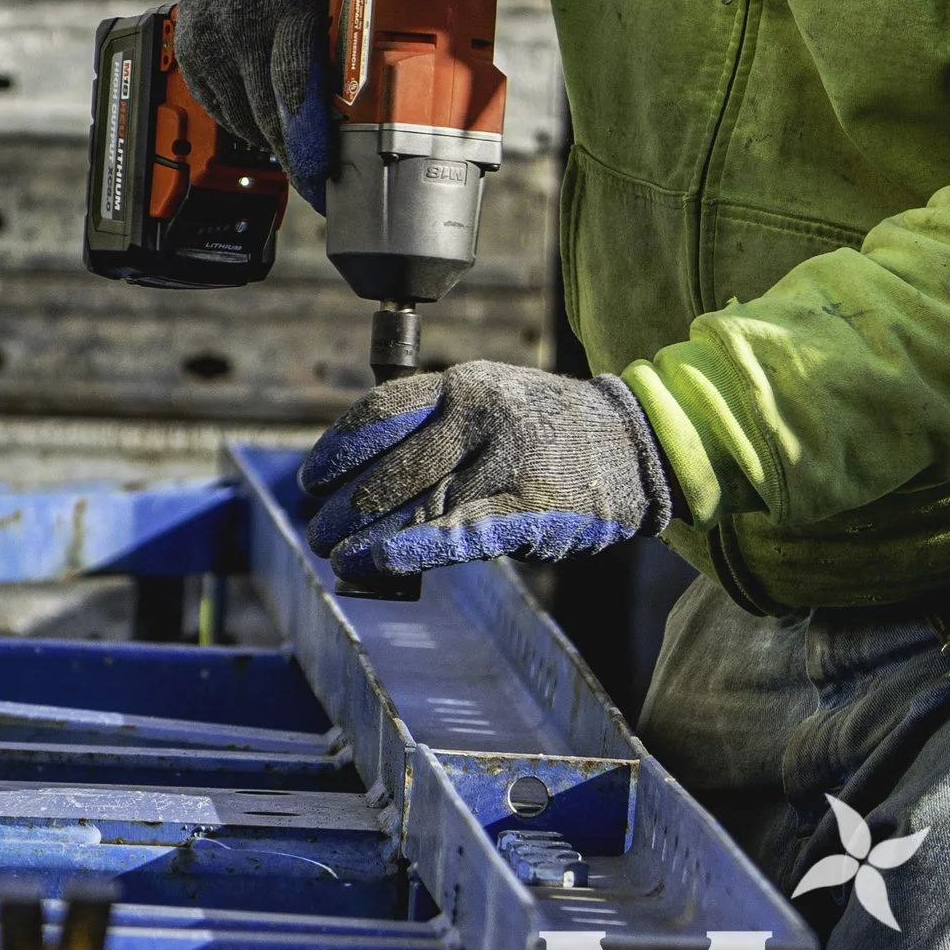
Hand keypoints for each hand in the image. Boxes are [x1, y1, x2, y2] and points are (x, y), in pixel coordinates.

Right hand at [173, 0, 347, 205]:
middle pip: (267, 112)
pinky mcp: (190, 45)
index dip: (311, 141)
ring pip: (241, 116)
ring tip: (304, 156)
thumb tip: (384, 108)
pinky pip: (217, 105)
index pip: (296, 86)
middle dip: (297, 157)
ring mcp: (210, 33)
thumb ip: (356, 36)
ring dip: (272, 141)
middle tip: (325, 186)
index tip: (329, 178)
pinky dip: (244, 122)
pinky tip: (269, 125)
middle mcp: (241, 19)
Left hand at [301, 361, 676, 583]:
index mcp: (466, 385)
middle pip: (388, 467)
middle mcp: (479, 418)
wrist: (636, 446)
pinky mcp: (525, 510)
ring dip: (361, 535)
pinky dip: (402, 552)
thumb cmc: (555, 429)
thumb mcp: (496, 397)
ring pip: (411, 506)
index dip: (337, 449)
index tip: (313, 478)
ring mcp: (504, 463)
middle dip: (344, 505)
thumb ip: (439, 422)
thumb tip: (366, 472)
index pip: (380, 413)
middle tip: (319, 528)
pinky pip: (450, 535)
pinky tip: (369, 564)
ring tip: (334, 553)